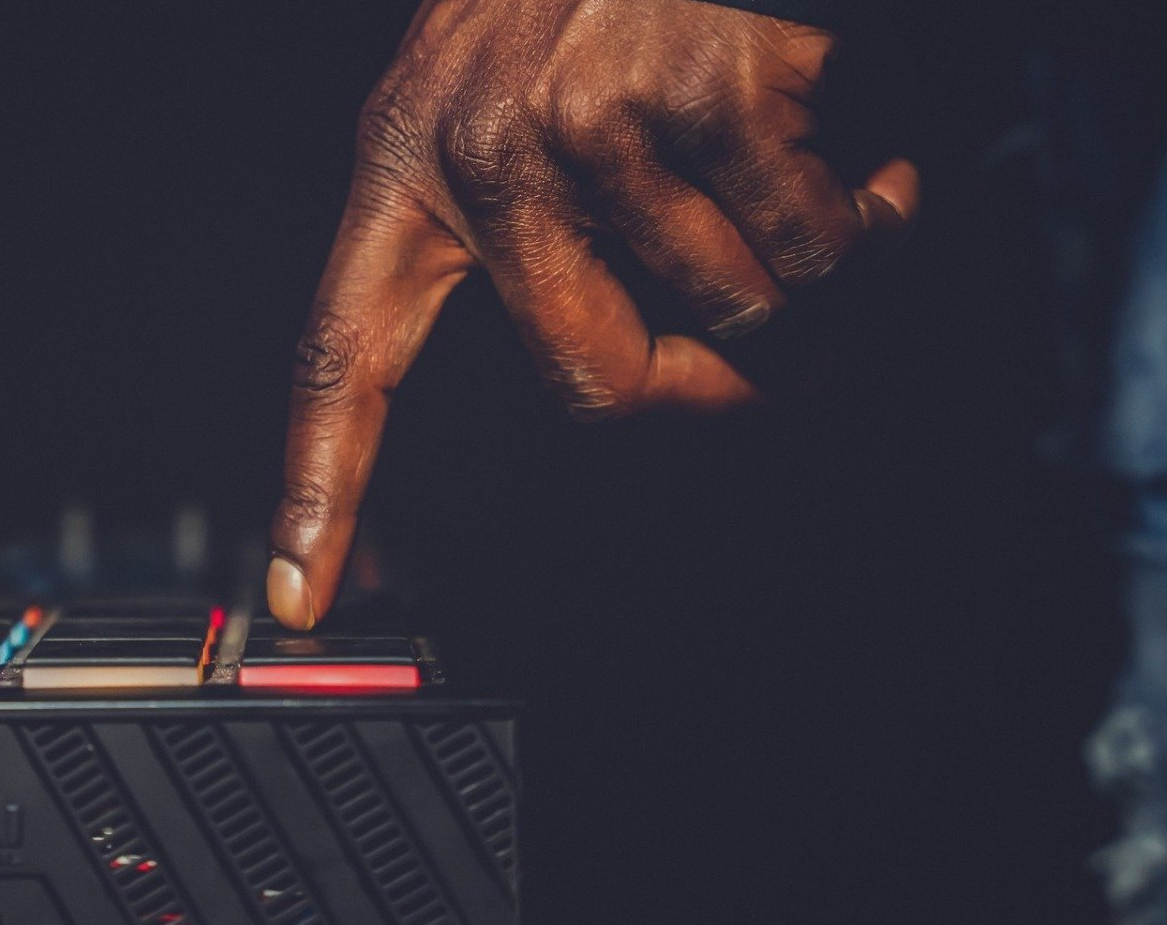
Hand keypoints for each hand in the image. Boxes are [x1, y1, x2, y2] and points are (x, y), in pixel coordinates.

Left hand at [265, 0, 917, 629]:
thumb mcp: (497, 97)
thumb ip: (527, 242)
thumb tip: (661, 382)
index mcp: (405, 165)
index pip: (342, 350)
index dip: (319, 482)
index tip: (294, 596)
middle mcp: (478, 150)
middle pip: (595, 384)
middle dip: (712, 386)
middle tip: (765, 354)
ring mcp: (584, 120)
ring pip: (730, 313)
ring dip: (806, 277)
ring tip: (808, 186)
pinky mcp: (698, 86)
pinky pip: (813, 245)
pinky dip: (871, 218)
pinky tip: (863, 155)